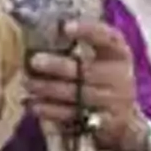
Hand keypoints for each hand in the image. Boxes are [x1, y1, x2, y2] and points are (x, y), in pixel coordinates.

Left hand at [25, 17, 147, 150]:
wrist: (122, 118)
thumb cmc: (102, 79)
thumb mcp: (100, 59)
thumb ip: (78, 46)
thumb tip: (39, 32)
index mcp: (119, 53)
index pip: (107, 37)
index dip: (88, 30)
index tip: (65, 27)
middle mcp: (121, 76)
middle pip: (87, 71)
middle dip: (58, 66)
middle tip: (34, 61)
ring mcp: (115, 102)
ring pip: (78, 96)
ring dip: (49, 90)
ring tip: (27, 84)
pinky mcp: (104, 123)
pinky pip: (74, 116)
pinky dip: (52, 111)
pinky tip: (34, 105)